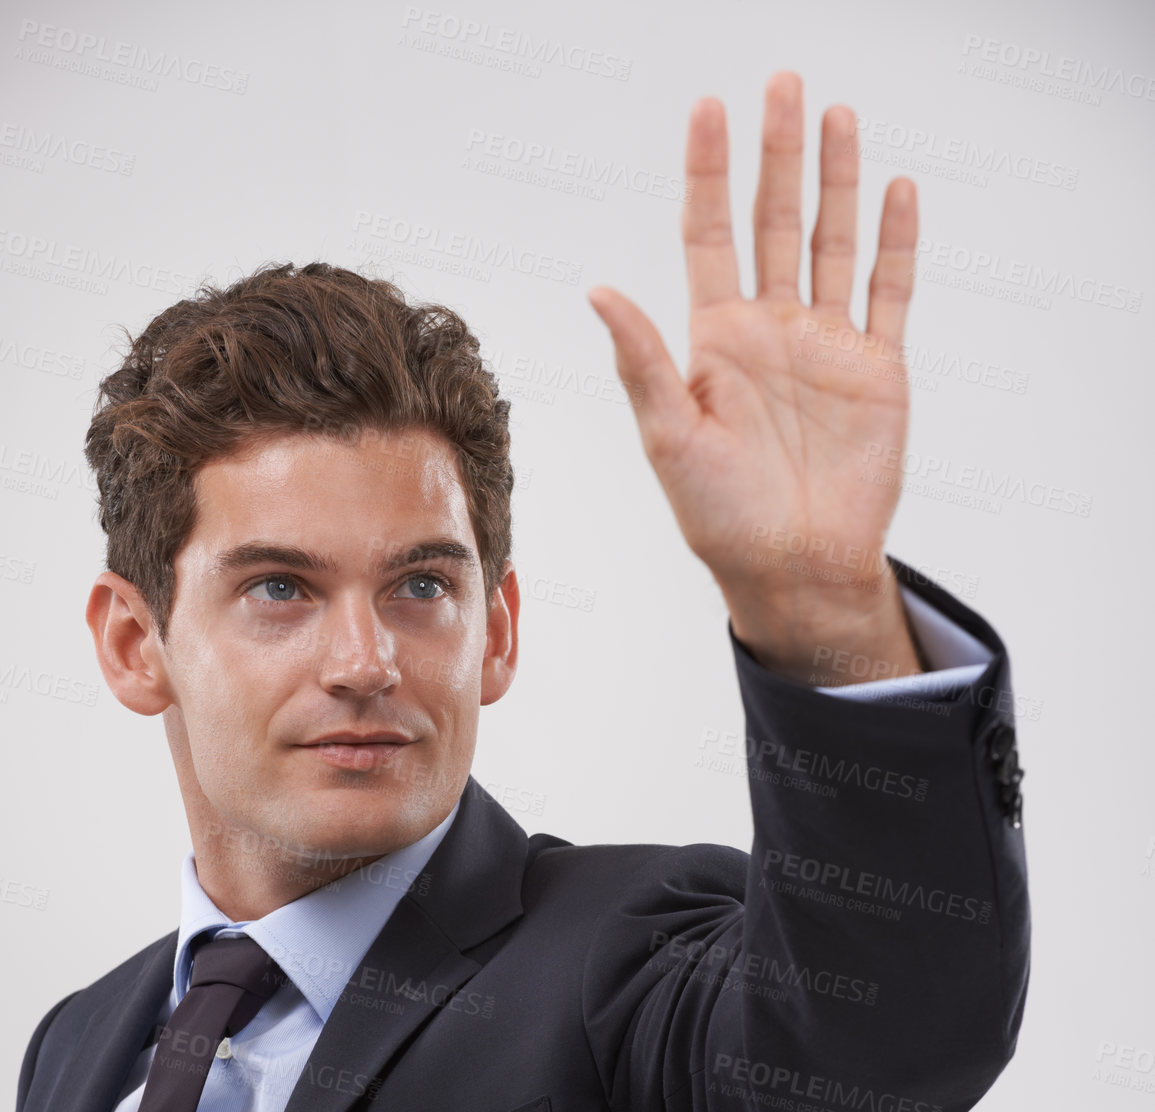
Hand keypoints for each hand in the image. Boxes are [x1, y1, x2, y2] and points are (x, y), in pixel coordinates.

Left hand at [588, 72, 922, 680]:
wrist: (796, 569)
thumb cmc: (723, 519)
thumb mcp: (671, 439)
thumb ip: (642, 362)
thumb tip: (599, 289)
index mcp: (716, 342)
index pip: (710, 235)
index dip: (709, 173)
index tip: (708, 109)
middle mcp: (771, 331)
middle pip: (773, 220)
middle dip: (777, 153)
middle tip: (782, 83)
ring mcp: (826, 346)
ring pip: (831, 242)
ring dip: (835, 180)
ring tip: (837, 114)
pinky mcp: (876, 370)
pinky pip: (888, 292)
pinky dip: (895, 243)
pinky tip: (894, 191)